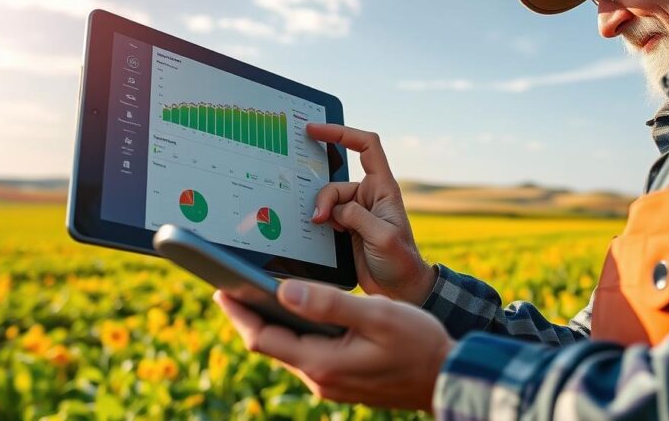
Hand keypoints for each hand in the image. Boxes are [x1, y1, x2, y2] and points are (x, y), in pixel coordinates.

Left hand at [214, 280, 454, 411]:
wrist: (448, 377)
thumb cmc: (418, 343)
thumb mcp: (376, 315)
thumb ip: (329, 303)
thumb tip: (284, 292)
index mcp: (323, 362)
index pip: (263, 337)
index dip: (239, 312)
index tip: (220, 287)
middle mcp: (320, 379)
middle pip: (271, 345)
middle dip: (249, 316)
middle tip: (231, 286)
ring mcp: (331, 383)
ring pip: (289, 351)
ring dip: (273, 324)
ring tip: (258, 295)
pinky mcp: (342, 381)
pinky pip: (308, 355)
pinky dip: (296, 334)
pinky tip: (299, 316)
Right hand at [307, 124, 435, 304]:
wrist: (400, 289)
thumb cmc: (401, 261)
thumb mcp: (382, 237)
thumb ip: (357, 217)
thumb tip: (333, 210)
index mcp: (384, 188)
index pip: (366, 147)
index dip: (342, 133)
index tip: (315, 130)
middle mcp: (369, 196)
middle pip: (336, 180)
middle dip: (323, 195)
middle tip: (318, 216)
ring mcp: (356, 212)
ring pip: (327, 201)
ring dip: (320, 212)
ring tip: (319, 228)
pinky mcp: (345, 228)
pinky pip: (325, 217)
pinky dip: (318, 223)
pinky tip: (317, 233)